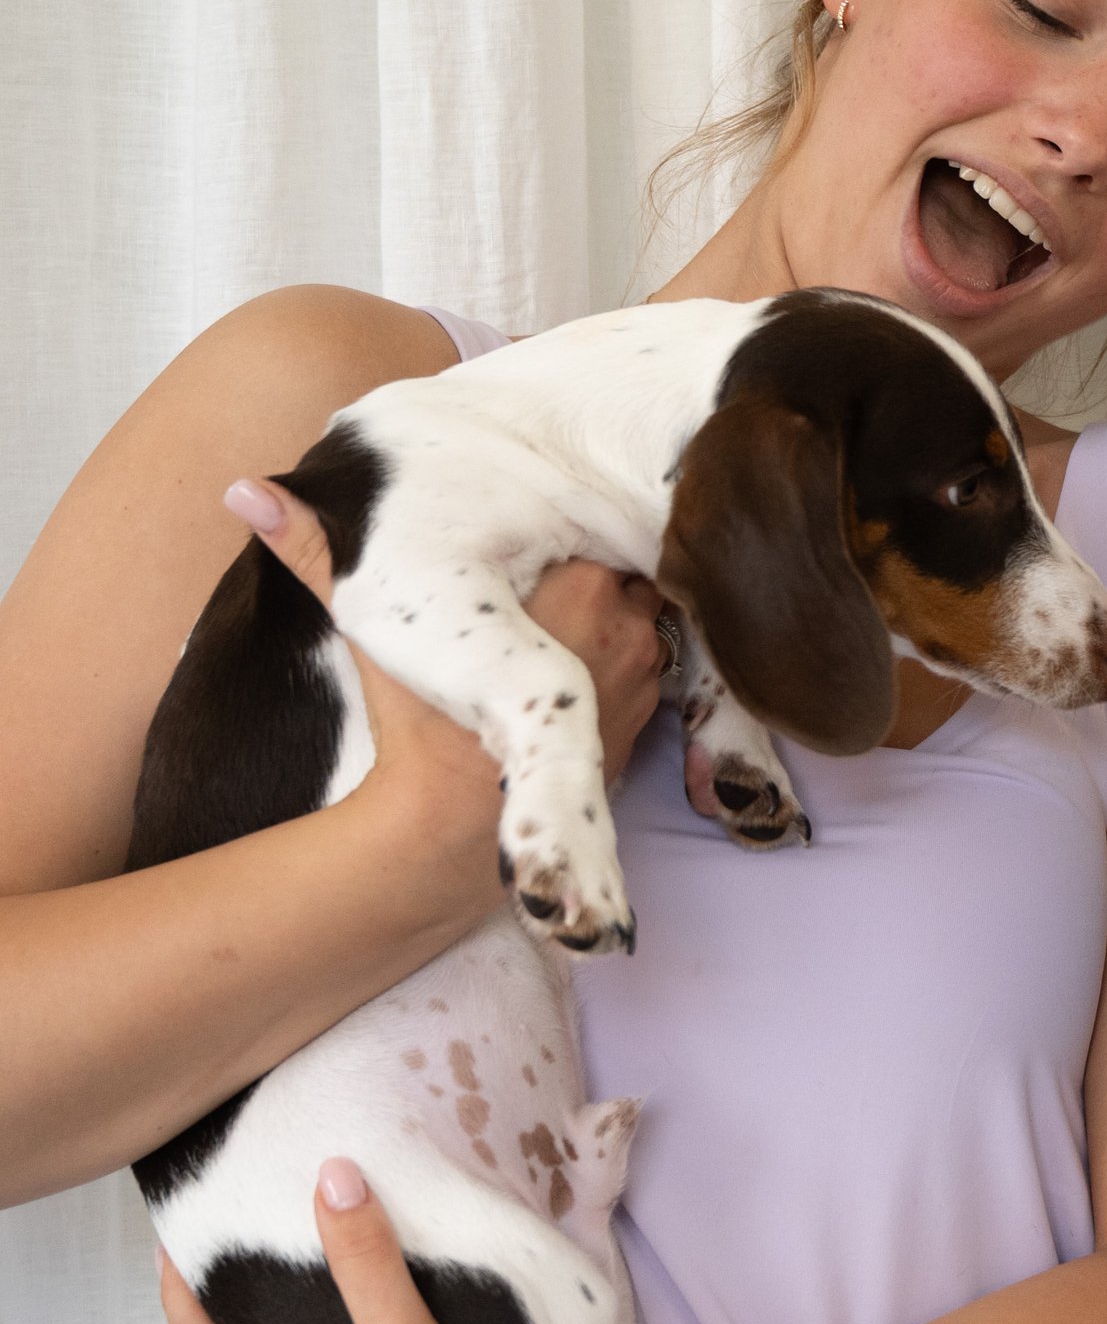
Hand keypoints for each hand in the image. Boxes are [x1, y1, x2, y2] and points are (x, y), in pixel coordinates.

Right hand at [225, 477, 669, 872]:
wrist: (452, 831)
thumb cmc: (416, 727)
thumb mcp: (369, 626)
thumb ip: (315, 553)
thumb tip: (245, 493)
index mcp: (578, 584)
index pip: (590, 525)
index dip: (557, 534)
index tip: (518, 553)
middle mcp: (627, 626)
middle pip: (623, 570)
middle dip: (590, 574)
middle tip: (532, 595)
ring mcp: (643, 678)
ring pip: (639, 622)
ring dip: (607, 623)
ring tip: (550, 638)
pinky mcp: (643, 724)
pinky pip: (641, 673)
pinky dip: (614, 670)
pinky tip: (565, 680)